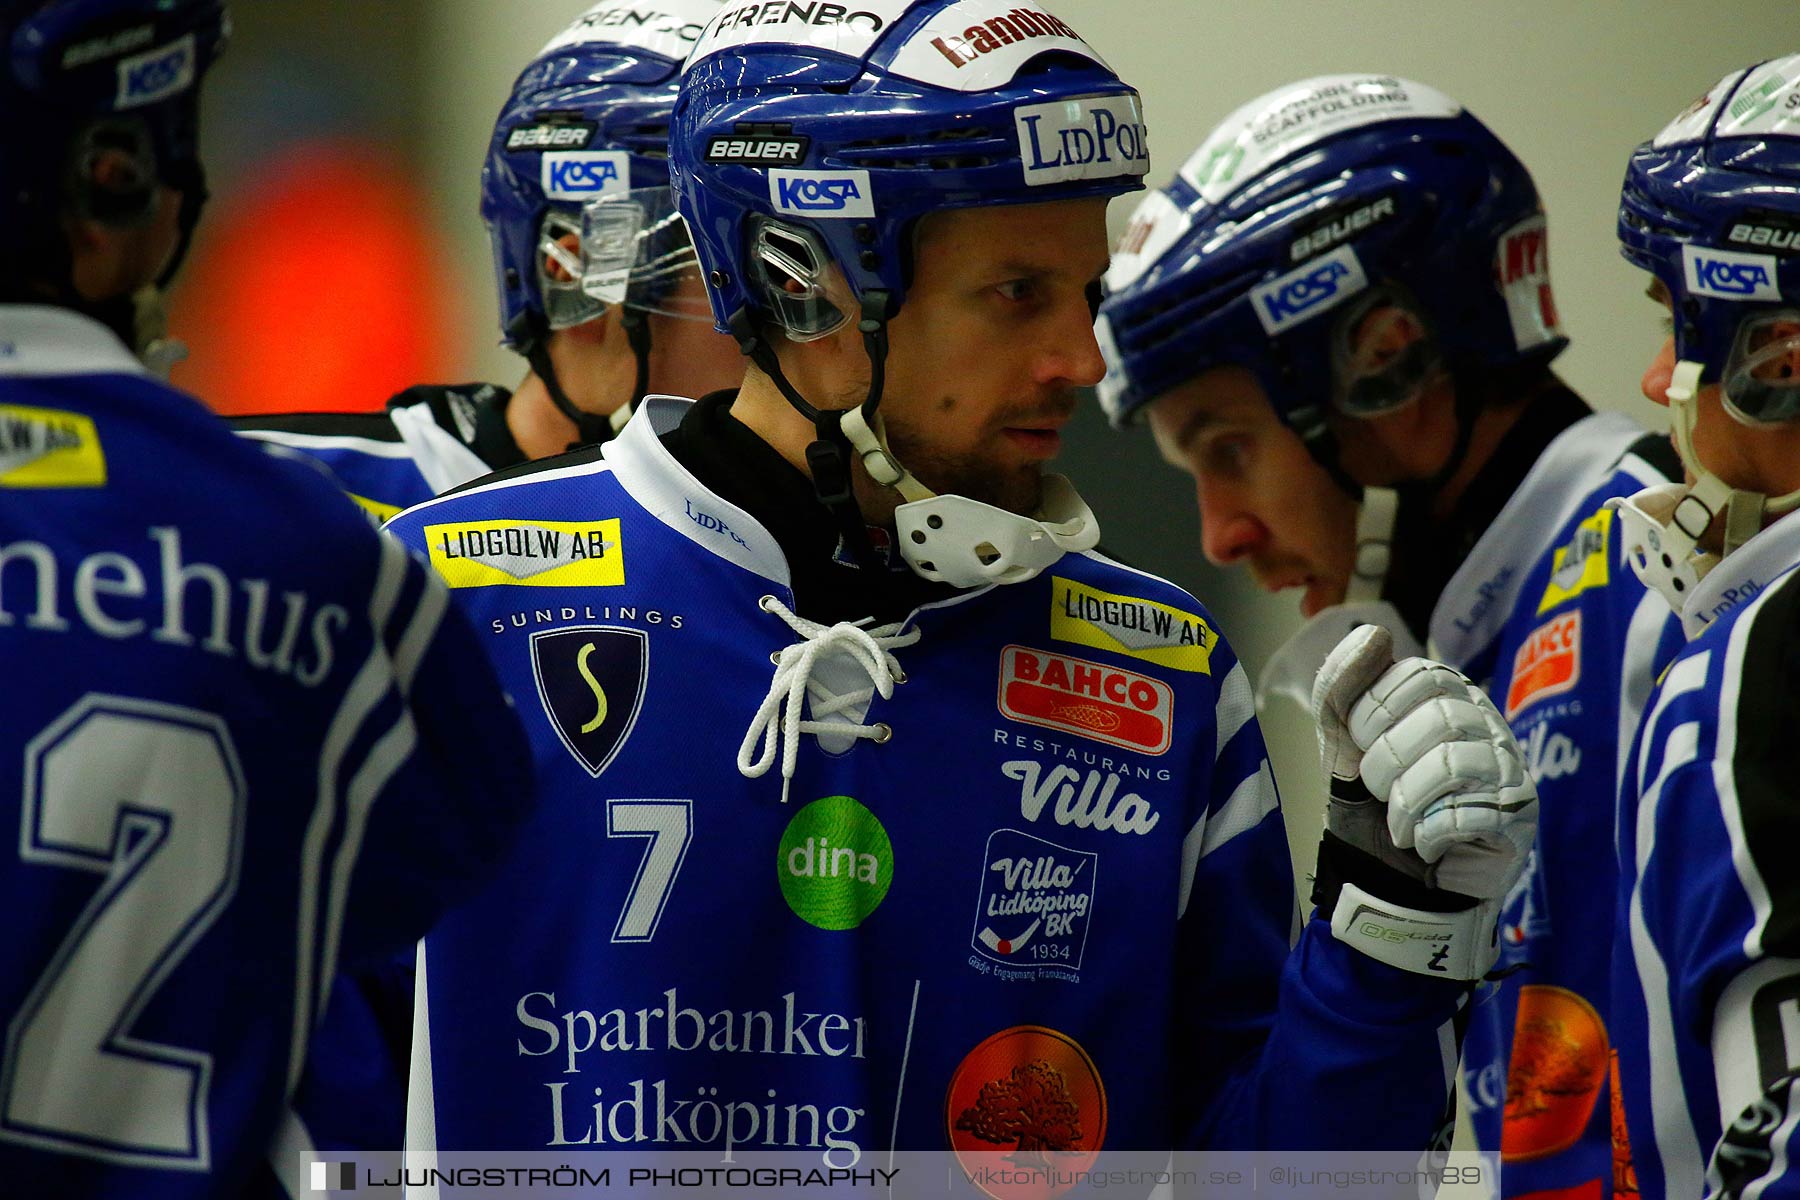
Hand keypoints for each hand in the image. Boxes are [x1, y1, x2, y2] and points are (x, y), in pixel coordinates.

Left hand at [1308, 625, 1538, 977]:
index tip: (1360, 743)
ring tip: (1399, 821)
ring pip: (1453, 763)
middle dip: (1386, 760)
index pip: (1420, 673)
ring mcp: (1509, 772)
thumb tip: (1373, 632)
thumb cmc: (1368, 805)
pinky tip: (1424, 843)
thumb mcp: (1340, 743)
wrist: (1385, 884)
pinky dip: (1428, 833)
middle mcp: (1488, 725)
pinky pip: (1471, 812)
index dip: (1376, 710)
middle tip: (1377, 788)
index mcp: (1447, 696)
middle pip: (1440, 716)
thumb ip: (1341, 686)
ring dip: (1405, 799)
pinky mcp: (1518, 821)